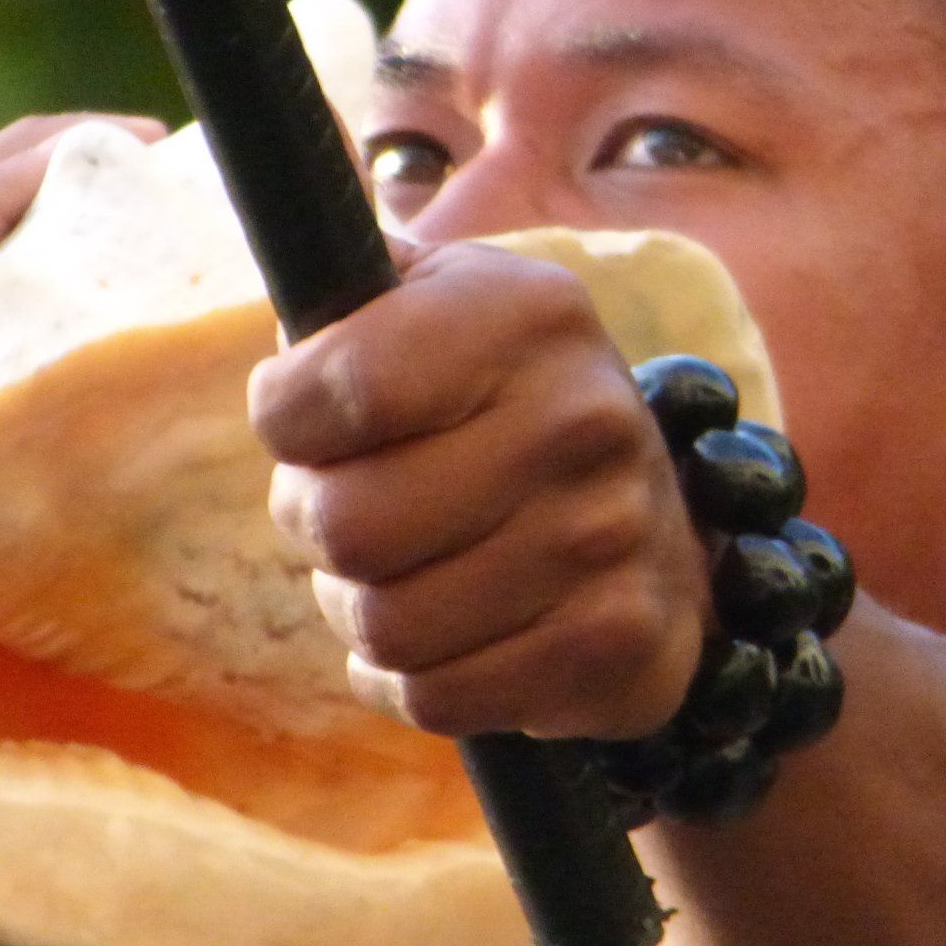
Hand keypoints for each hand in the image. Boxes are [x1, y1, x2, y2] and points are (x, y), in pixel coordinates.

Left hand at [249, 240, 707, 740]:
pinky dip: (411, 677)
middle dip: (316, 524)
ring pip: (381, 624)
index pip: (327, 389)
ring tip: (404, 570)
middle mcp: (583, 418)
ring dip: (362, 609)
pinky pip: (432, 696)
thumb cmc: (500, 410)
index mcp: (528, 313)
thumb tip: (291, 249)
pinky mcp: (613, 647)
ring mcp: (608, 539)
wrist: (659, 531)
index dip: (285, 418)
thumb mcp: (442, 308)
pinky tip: (450, 632)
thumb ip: (354, 286)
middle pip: (343, 524)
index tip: (306, 419)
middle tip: (353, 508)